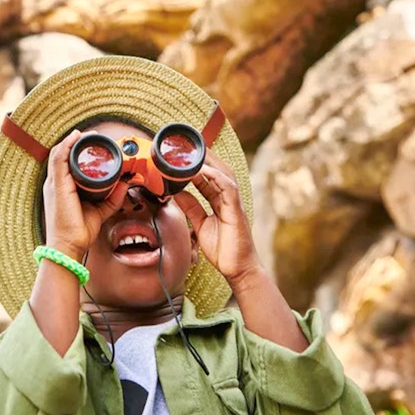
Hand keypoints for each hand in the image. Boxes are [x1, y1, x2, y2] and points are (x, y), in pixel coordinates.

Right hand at [41, 130, 128, 259]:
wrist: (69, 246)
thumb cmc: (79, 230)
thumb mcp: (100, 210)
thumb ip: (112, 197)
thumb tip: (125, 184)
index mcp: (61, 188)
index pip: (65, 162)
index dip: (77, 150)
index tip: (94, 144)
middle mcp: (55, 183)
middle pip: (62, 154)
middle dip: (77, 143)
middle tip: (94, 138)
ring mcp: (54, 183)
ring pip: (59, 153)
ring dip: (73, 141)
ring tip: (88, 135)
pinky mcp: (57, 185)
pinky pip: (59, 158)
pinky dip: (67, 145)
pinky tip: (77, 137)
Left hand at [173, 152, 261, 285]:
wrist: (237, 269)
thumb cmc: (223, 248)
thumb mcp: (200, 224)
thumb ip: (191, 207)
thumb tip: (176, 192)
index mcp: (220, 200)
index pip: (208, 176)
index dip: (195, 164)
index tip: (180, 154)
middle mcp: (228, 198)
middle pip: (217, 169)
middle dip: (203, 155)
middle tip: (185, 144)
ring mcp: (234, 202)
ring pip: (223, 173)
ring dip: (208, 161)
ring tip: (192, 151)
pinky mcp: (236, 210)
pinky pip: (227, 187)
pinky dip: (215, 176)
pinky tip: (203, 169)